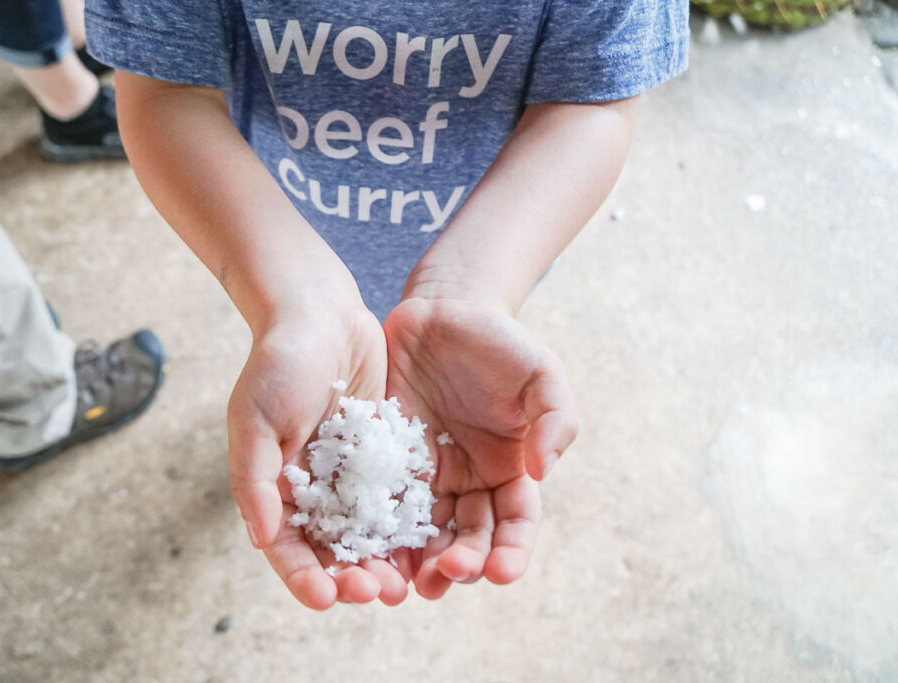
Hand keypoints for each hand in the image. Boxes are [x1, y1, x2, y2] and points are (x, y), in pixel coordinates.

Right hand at [227, 304, 410, 608]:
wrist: (320, 313)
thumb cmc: (278, 362)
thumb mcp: (256, 418)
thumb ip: (256, 477)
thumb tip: (262, 538)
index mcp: (274, 487)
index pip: (287, 548)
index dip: (304, 577)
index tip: (327, 598)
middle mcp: (312, 489)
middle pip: (332, 548)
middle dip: (354, 576)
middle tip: (381, 593)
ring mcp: (349, 474)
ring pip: (368, 532)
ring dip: (385, 560)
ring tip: (409, 582)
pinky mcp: (382, 454)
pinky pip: (396, 498)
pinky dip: (409, 525)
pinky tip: (431, 542)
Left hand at [383, 297, 579, 597]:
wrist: (442, 310)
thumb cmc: (500, 341)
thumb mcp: (542, 374)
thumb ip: (554, 420)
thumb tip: (543, 471)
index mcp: (509, 471)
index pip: (515, 522)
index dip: (511, 550)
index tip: (502, 571)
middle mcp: (467, 483)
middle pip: (467, 537)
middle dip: (461, 563)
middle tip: (448, 576)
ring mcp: (425, 476)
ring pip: (423, 533)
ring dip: (418, 563)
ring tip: (410, 584)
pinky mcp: (385, 462)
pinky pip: (379, 503)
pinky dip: (377, 533)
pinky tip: (368, 552)